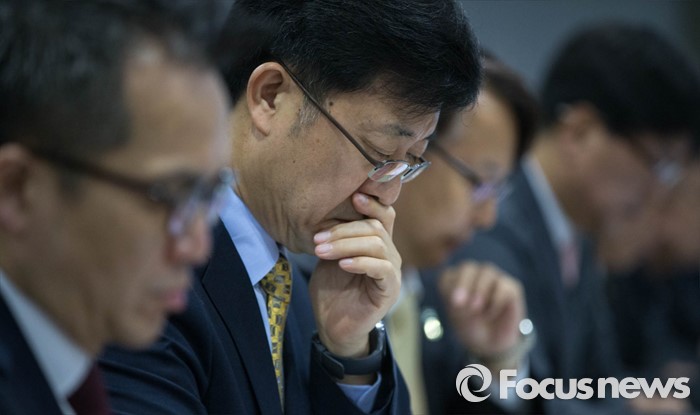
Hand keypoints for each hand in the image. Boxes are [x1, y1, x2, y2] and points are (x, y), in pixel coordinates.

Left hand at [309, 192, 400, 360]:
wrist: (333, 326)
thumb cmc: (332, 291)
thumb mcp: (331, 258)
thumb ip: (336, 238)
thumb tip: (327, 213)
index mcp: (377, 243)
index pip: (384, 215)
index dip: (373, 203)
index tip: (353, 196)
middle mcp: (389, 254)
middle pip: (376, 227)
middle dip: (343, 229)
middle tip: (317, 238)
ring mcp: (392, 271)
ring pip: (377, 244)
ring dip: (346, 244)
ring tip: (322, 251)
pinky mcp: (390, 289)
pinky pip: (381, 268)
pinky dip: (361, 262)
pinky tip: (342, 264)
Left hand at [439, 261, 524, 369]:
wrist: (491, 344)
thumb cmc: (471, 326)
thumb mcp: (459, 318)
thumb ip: (458, 304)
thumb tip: (463, 298)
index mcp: (455, 280)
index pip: (449, 275)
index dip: (450, 287)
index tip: (453, 305)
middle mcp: (475, 274)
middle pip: (468, 268)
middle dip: (464, 284)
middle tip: (462, 304)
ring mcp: (494, 278)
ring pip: (487, 272)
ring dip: (480, 291)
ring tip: (477, 311)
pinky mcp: (511, 286)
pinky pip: (504, 287)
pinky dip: (496, 301)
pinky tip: (491, 314)